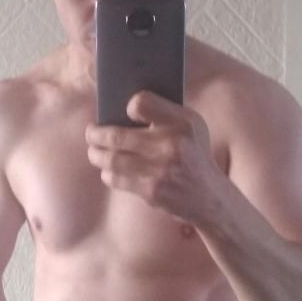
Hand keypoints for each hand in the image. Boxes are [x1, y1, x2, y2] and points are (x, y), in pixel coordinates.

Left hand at [85, 90, 224, 226]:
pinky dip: (108, 174)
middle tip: (91, 133)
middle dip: (95, 134)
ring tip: (94, 151)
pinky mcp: (152, 191)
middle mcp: (172, 144)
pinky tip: (109, 170)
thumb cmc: (194, 154)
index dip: (128, 105)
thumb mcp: (191, 126)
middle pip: (116, 135)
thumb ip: (164, 113)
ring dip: (96, 155)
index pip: (141, 103)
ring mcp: (161, 170)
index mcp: (182, 122)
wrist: (209, 197)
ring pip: (111, 159)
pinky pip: (116, 179)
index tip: (124, 110)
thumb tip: (122, 105)